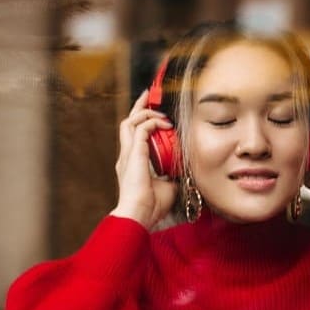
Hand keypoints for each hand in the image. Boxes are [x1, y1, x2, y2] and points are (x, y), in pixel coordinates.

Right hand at [110, 92, 178, 229]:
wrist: (139, 214)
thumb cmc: (151, 206)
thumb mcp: (167, 187)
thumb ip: (172, 176)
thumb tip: (183, 170)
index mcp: (132, 163)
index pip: (134, 135)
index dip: (142, 120)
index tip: (153, 110)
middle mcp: (127, 156)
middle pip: (128, 122)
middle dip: (139, 107)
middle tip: (149, 95)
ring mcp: (128, 154)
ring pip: (130, 122)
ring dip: (146, 113)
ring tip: (161, 112)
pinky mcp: (133, 154)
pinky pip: (140, 129)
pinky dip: (152, 123)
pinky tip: (165, 125)